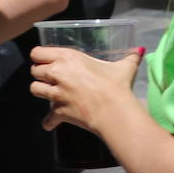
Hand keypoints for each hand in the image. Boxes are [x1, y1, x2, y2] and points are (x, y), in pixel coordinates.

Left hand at [29, 46, 143, 134]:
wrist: (113, 110)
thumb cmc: (116, 84)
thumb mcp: (124, 67)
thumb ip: (129, 57)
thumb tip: (139, 50)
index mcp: (68, 58)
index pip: (38, 53)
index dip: (40, 56)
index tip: (47, 60)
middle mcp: (57, 74)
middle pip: (34, 71)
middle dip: (41, 74)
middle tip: (52, 77)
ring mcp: (55, 94)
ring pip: (34, 89)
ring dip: (41, 91)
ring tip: (51, 93)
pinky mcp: (57, 112)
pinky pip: (46, 119)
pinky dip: (49, 121)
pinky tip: (53, 121)